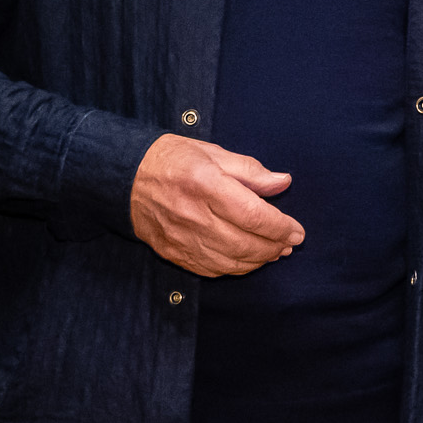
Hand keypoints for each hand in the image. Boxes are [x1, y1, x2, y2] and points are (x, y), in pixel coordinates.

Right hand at [129, 135, 303, 276]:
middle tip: (288, 243)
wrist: (125, 177)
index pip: (253, 215)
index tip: (297, 231)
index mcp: (206, 184)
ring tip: (273, 251)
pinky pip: (211, 269)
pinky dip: (235, 267)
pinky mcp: (173, 252)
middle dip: (274, 247)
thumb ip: (250, 170)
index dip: (281, 228)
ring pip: (231, 261)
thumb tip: (283, 182)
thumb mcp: (213, 152)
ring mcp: (182, 238)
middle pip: (245, 243)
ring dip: (258, 260)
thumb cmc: (172, 160)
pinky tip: (246, 259)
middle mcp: (194, 215)